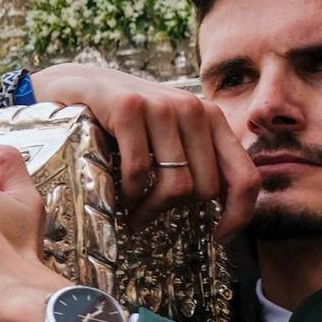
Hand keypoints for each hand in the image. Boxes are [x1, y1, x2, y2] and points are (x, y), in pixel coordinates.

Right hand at [31, 62, 257, 238]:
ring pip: (176, 185)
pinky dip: (128, 194)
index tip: (218, 237)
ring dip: (150, 210)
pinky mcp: (128, 108)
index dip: (239, 215)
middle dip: (175, 213)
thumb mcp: (168, 135)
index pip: (245, 176)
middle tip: (148, 217)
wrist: (75, 84)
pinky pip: (140, 172)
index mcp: (212, 118)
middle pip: (205, 189)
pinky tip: (117, 195)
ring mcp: (162, 106)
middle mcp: (193, 108)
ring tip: (132, 212)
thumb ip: (196, 160)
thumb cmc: (125, 120)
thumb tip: (223, 212)